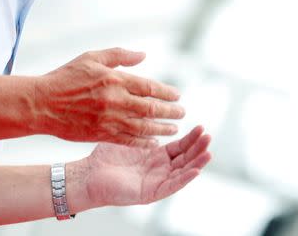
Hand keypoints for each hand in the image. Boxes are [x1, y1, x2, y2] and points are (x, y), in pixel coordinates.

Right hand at [35, 48, 184, 146]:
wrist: (42, 103)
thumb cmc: (66, 77)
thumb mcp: (92, 57)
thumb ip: (119, 55)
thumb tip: (143, 55)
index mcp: (114, 80)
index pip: (149, 87)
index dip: (166, 92)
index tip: (178, 96)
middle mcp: (115, 101)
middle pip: (150, 108)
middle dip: (169, 112)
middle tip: (182, 114)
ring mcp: (108, 120)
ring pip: (142, 126)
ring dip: (161, 129)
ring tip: (174, 130)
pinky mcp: (100, 134)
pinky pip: (127, 140)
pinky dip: (142, 142)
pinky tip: (153, 142)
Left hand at [79, 125, 211, 207]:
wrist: (89, 173)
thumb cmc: (106, 154)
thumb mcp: (130, 135)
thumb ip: (144, 124)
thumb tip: (154, 104)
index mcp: (156, 156)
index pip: (180, 146)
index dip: (191, 138)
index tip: (201, 127)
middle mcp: (159, 169)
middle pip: (185, 158)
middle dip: (198, 148)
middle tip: (208, 136)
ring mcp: (156, 181)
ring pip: (182, 173)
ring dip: (196, 163)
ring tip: (208, 152)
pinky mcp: (150, 193)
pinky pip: (171, 186)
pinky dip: (184, 178)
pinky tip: (194, 170)